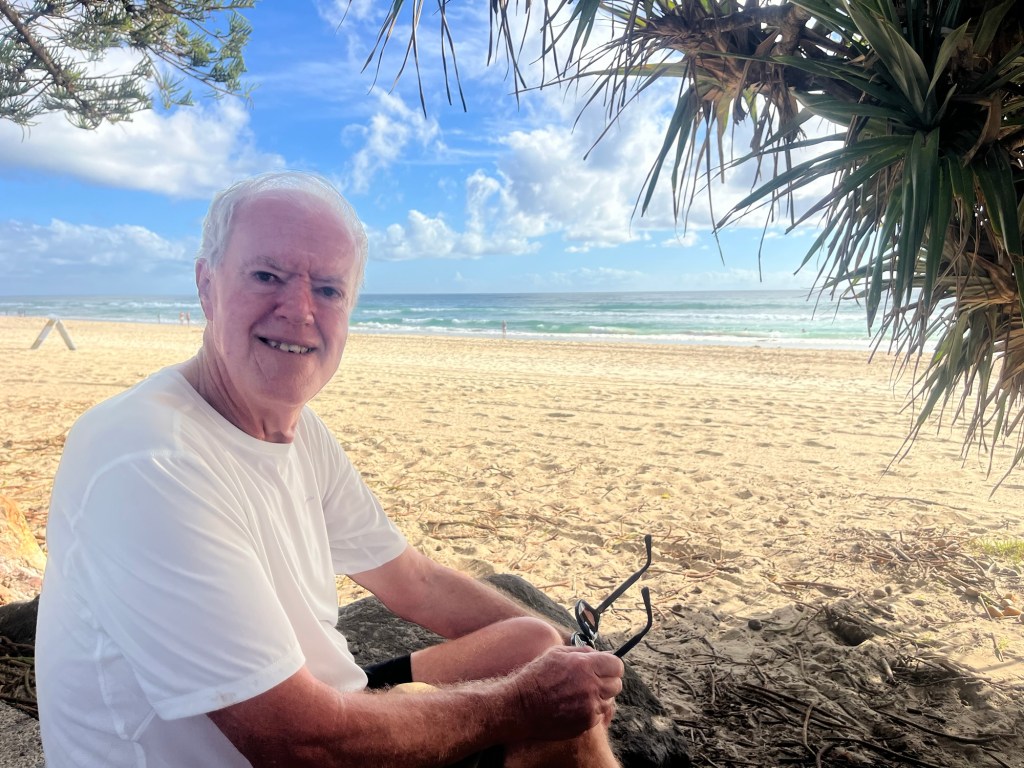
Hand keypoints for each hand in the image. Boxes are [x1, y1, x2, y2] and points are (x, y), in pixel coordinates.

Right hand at [508, 645, 623, 741]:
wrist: (521, 706)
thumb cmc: (537, 676)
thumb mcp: (557, 654)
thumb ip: (583, 652)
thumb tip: (603, 654)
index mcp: (585, 665)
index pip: (617, 665)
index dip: (612, 666)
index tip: (606, 668)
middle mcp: (591, 686)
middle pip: (617, 685)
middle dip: (608, 681)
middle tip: (593, 682)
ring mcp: (590, 707)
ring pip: (609, 701)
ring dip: (600, 697)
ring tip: (580, 695)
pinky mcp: (586, 723)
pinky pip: (599, 715)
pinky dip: (591, 711)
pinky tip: (575, 706)